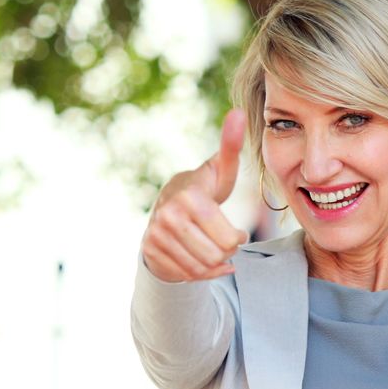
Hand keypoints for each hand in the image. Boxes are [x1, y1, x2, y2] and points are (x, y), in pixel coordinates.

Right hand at [141, 108, 249, 281]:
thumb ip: (230, 146)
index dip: (237, 238)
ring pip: (201, 267)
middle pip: (216, 255)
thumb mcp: (220, 171)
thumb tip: (237, 113)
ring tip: (215, 251)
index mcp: (190, 197)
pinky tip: (204, 262)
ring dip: (215, 264)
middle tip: (225, 242)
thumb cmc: (202, 190)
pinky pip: (186, 275)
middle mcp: (168, 216)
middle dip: (226, 252)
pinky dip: (201, 274)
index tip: (237, 232)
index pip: (227, 238)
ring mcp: (156, 235)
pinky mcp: (150, 251)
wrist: (165, 209)